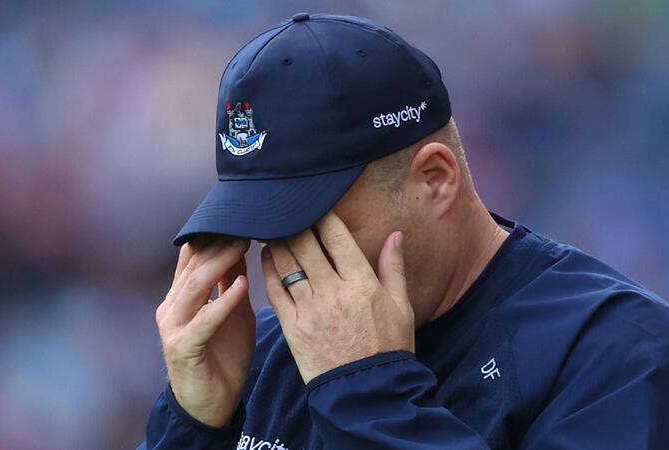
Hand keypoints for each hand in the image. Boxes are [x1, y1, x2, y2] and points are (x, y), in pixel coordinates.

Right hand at [156, 237, 254, 426]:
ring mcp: (174, 327)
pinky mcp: (184, 348)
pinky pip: (205, 320)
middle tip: (245, 220)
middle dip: (219, 243)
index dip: (212, 235)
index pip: (192, 257)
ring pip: (195, 286)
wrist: (210, 404)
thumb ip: (230, 283)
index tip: (237, 214)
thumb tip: (240, 247)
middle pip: (193, 266)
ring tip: (243, 242)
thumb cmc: (222, 356)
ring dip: (220, 263)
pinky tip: (242, 285)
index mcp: (181, 296)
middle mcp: (172, 307)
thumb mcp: (231, 312)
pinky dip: (224, 301)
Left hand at [260, 211, 414, 383]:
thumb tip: (395, 235)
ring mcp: (310, 310)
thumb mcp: (402, 307)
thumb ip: (394, 268)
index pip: (337, 238)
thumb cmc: (388, 348)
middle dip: (294, 222)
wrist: (366, 394)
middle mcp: (333, 292)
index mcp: (362, 284)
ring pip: (286, 264)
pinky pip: (275, 290)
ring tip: (271, 225)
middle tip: (285, 208)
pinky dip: (268, 268)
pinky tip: (266, 255)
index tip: (314, 204)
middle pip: (306, 245)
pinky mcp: (292, 327)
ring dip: (277, 240)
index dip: (323, 216)